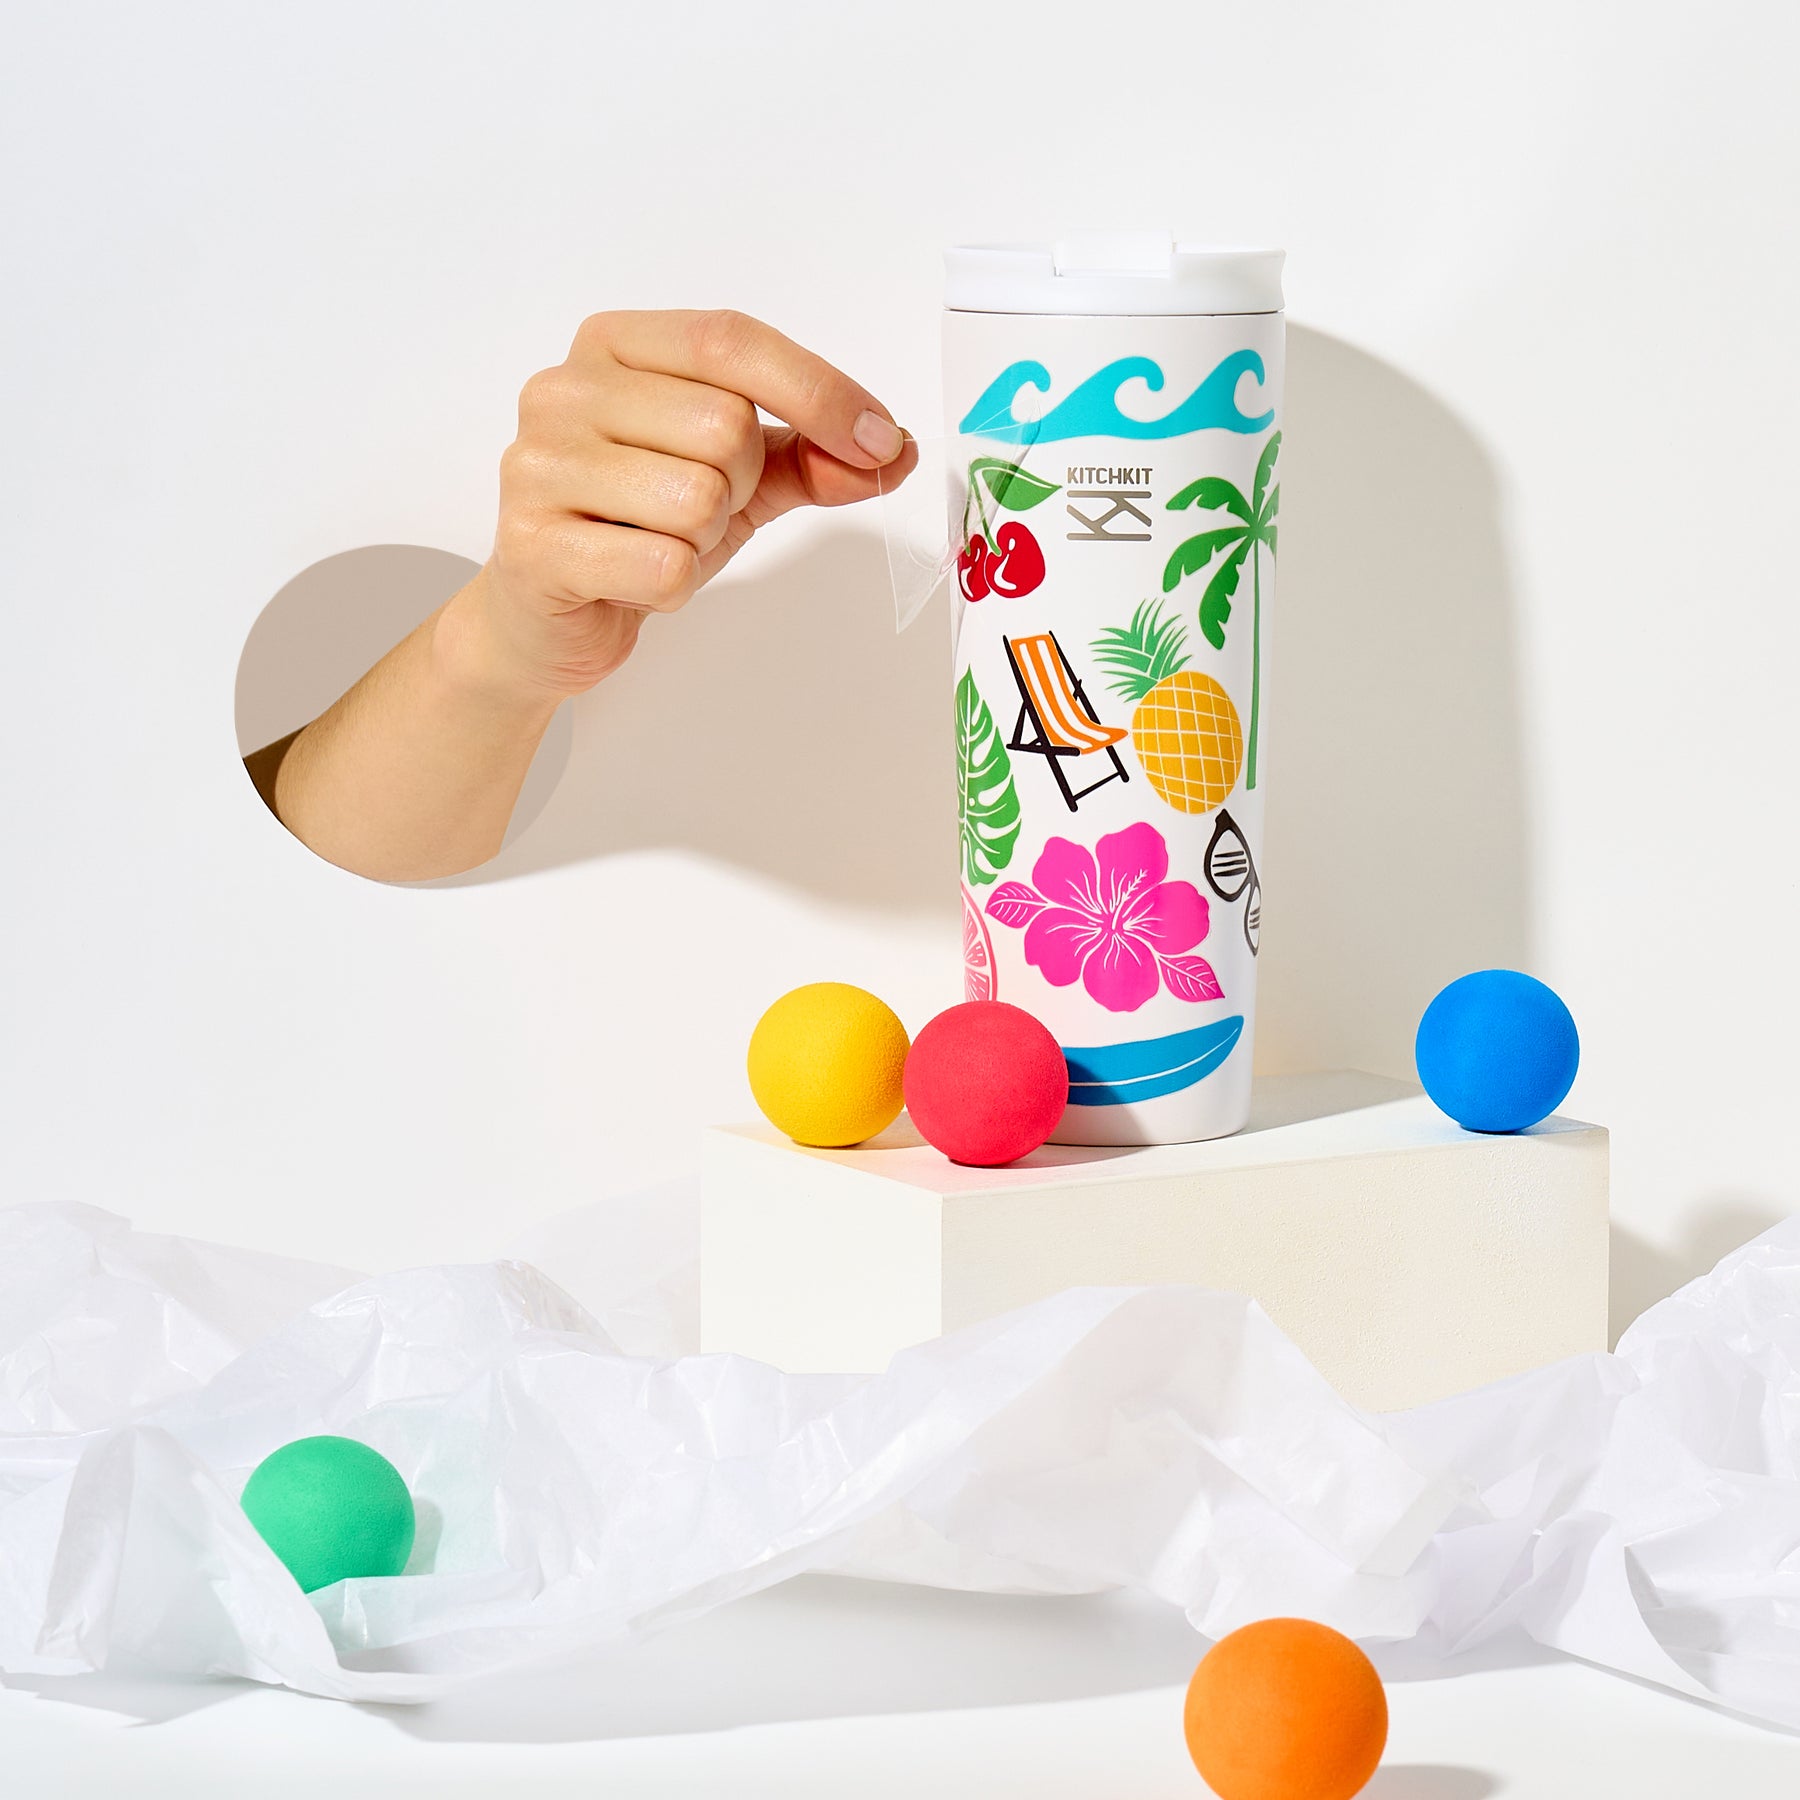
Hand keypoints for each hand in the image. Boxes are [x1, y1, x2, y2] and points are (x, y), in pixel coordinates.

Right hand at [441, 309, 914, 701]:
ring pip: (696, 498)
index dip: (818, 391)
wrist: (551, 615)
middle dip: (740, 487)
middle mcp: (565, 389)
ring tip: (660, 541)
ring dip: (704, 539)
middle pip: (723, 426)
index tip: (879, 440)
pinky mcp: (532, 544)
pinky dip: (673, 586)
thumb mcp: (738, 478)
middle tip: (699, 511)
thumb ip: (814, 456)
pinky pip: (663, 565)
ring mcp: (539, 463)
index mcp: (615, 346)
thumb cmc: (639, 528)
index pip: (730, 342)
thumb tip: (894, 450)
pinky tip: (636, 580)